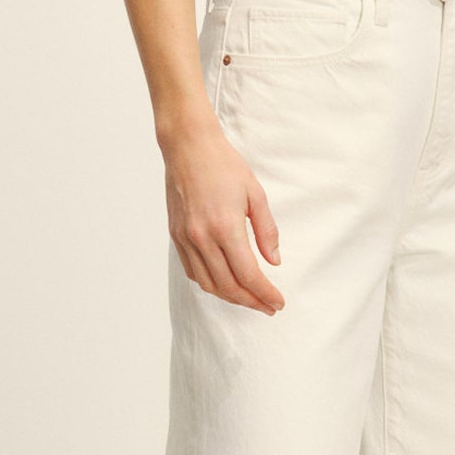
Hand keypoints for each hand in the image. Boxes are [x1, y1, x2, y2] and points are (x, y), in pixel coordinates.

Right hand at [163, 116, 285, 314]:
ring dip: (230, 297)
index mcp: (225, 227)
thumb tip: (274, 261)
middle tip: (268, 307)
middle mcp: (202, 238)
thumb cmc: (224, 165)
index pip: (248, 275)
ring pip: (208, 284)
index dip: (265, 293)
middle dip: (251, 301)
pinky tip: (224, 284)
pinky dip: (209, 283)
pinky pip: (192, 271)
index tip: (278, 302)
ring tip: (249, 298)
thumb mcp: (256, 194)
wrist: (188, 147)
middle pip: (228, 286)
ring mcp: (185, 239)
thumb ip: (266, 231)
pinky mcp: (175, 236)